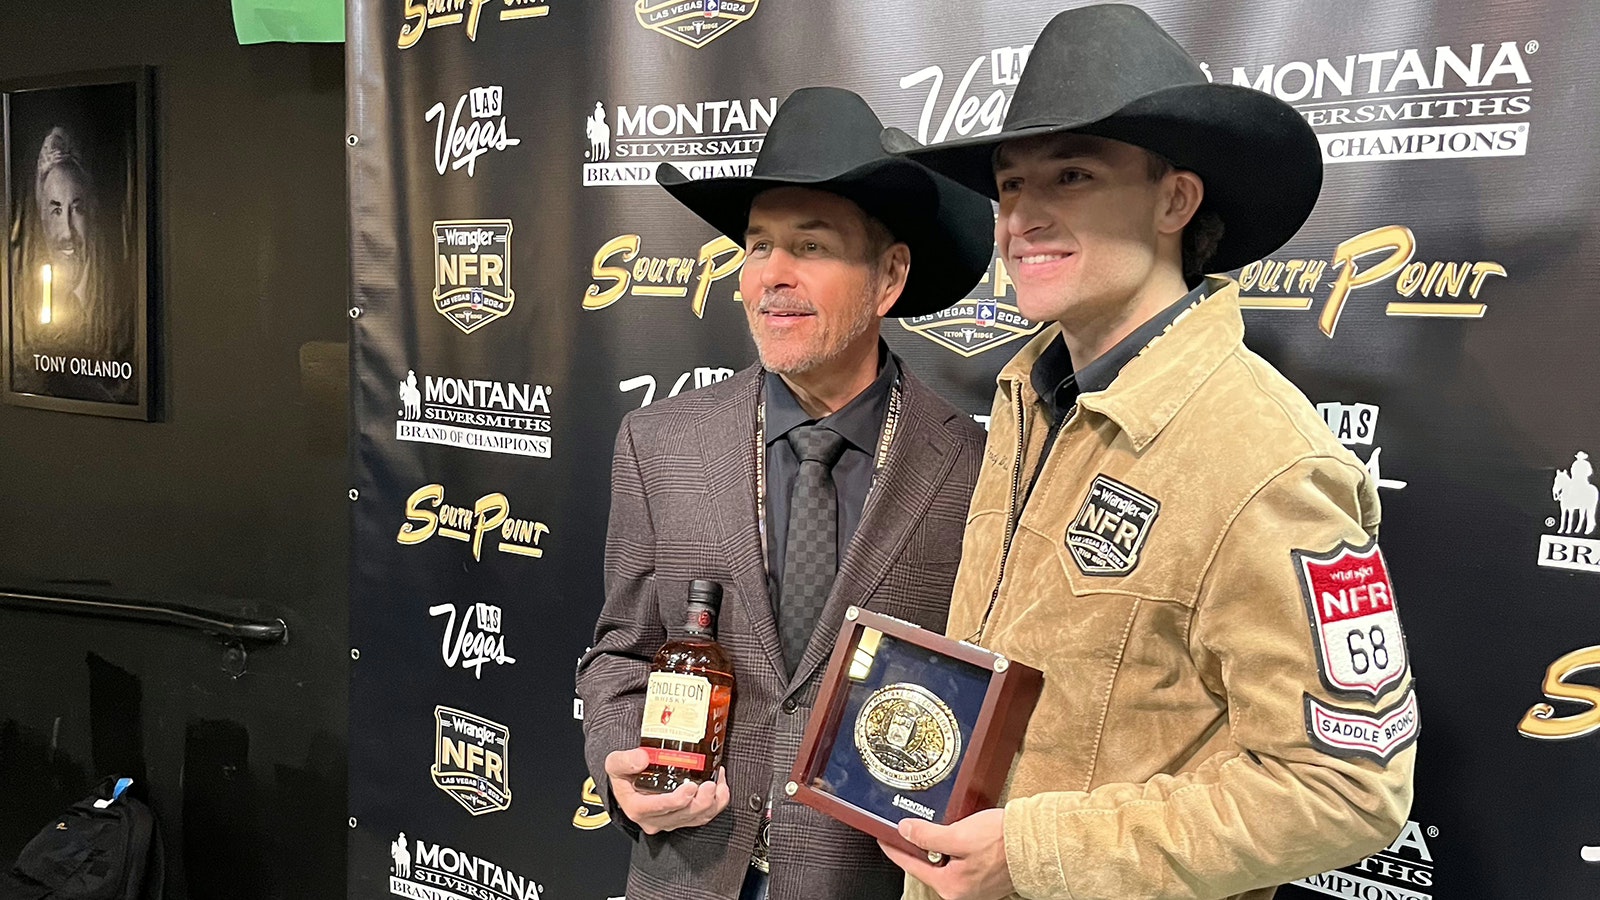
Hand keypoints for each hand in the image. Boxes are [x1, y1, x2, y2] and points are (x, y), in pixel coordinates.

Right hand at [604, 748, 729, 834]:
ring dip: (712, 803)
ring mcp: (671, 821)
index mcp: (637, 808)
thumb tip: (642, 758)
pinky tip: (721, 787)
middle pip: (682, 816)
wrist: (629, 784)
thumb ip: (625, 760)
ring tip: (719, 782)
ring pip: (696, 818)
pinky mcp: (683, 818)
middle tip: (710, 784)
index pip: (657, 809)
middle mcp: (655, 819)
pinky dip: (716, 804)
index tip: (690, 788)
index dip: (676, 801)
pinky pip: (704, 816)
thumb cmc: (624, 774)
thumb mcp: (615, 763)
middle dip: (700, 802)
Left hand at [879, 808, 1013, 899]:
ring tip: (937, 826)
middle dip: (920, 846)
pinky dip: (956, 847)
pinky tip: (960, 832)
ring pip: (946, 861)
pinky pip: (961, 860)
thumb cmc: (1001, 841)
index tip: (884, 838)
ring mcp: (975, 885)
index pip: (912, 865)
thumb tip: (904, 831)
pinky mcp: (986, 875)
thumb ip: (927, 836)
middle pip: (929, 865)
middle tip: (910, 827)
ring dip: (939, 844)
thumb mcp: (957, 835)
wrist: (1035, 841)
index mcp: (951, 886)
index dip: (895, 849)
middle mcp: (962, 891)